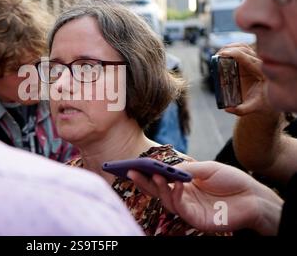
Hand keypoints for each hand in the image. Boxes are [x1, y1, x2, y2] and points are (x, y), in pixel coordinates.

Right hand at [128, 161, 282, 234]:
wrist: (254, 196)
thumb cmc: (231, 180)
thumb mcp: (206, 168)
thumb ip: (185, 169)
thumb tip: (164, 167)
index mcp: (182, 185)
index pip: (159, 180)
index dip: (145, 173)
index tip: (132, 165)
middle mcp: (182, 197)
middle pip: (157, 191)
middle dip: (142, 182)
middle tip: (130, 171)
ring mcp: (189, 209)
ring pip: (166, 200)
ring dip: (158, 187)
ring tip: (154, 173)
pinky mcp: (196, 219)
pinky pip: (181, 208)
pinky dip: (177, 195)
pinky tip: (178, 184)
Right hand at [217, 44, 271, 115]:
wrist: (269, 98)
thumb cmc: (262, 102)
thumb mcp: (253, 107)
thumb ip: (241, 110)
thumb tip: (227, 109)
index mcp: (261, 72)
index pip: (247, 58)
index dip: (233, 54)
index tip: (221, 54)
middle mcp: (259, 63)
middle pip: (243, 49)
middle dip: (228, 50)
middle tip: (216, 57)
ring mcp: (255, 60)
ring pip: (243, 46)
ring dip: (229, 47)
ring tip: (218, 54)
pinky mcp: (251, 59)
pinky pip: (242, 48)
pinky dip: (232, 47)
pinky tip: (223, 53)